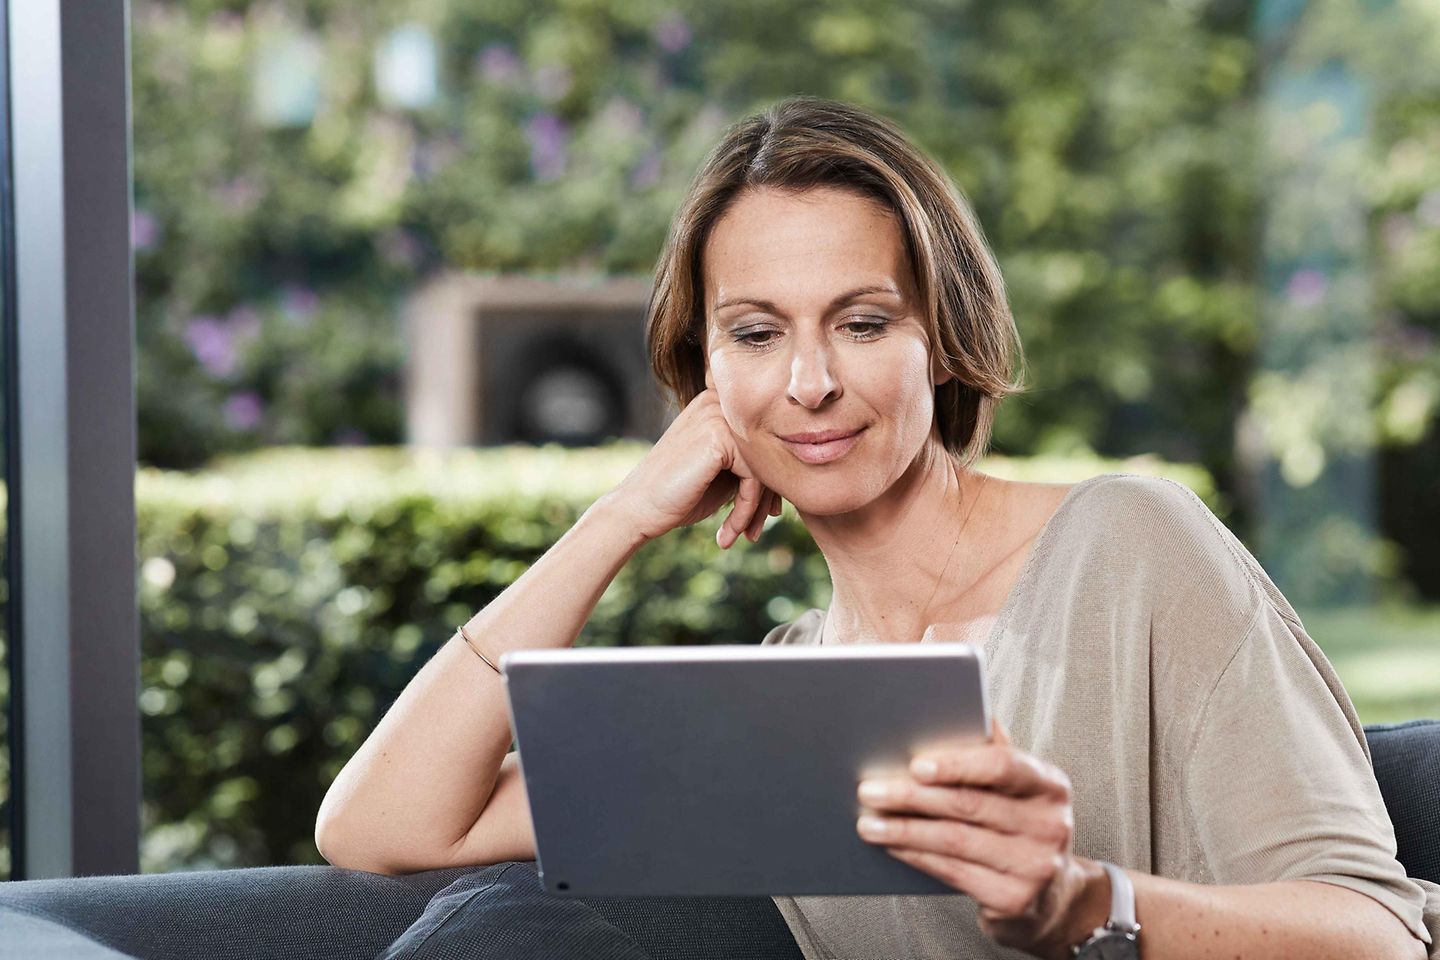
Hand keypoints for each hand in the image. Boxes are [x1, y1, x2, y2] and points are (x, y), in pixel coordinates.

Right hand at [602, 386, 781, 547]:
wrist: (639, 509)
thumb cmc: (680, 494)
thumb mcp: (726, 474)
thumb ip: (756, 461)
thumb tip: (801, 466)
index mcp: (721, 405)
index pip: (767, 441)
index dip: (771, 481)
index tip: (766, 515)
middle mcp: (720, 402)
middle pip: (771, 451)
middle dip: (768, 497)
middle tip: (758, 530)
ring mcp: (718, 416)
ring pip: (767, 466)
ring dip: (757, 508)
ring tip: (745, 534)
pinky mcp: (718, 437)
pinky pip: (754, 478)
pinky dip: (746, 511)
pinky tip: (729, 533)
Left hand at [855, 718, 1096, 957]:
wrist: (1051, 895)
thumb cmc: (1021, 826)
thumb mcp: (1019, 787)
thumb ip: (991, 751)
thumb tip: (950, 710)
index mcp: (1049, 784)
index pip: (1002, 766)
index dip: (956, 764)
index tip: (915, 764)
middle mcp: (1049, 824)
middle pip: (968, 804)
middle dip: (911, 796)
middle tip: (869, 790)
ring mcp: (1034, 865)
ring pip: (954, 840)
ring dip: (903, 829)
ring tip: (868, 822)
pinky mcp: (1014, 900)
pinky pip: (953, 871)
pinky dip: (916, 856)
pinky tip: (892, 846)